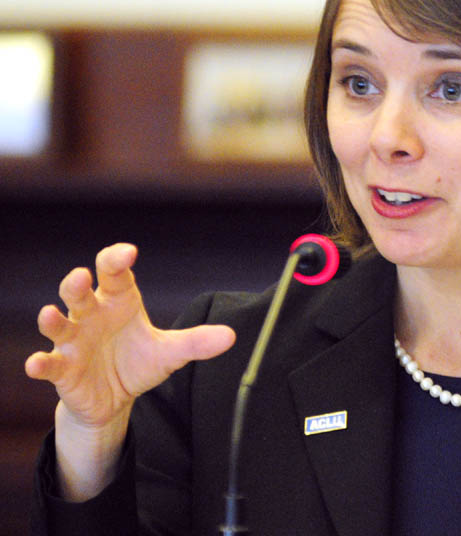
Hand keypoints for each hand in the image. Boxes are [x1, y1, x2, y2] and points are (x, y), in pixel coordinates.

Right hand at [25, 244, 235, 499]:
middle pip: (79, 291)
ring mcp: (73, 341)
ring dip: (53, 318)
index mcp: (119, 301)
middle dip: (77, 283)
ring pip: (58, 322)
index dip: (117, 259)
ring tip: (51, 313)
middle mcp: (92, 315)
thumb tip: (232, 336)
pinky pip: (47, 363)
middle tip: (82, 276)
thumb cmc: (138, 362)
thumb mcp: (170, 353)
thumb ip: (196, 342)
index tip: (128, 252)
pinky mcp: (62, 369)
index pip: (115, 272)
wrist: (114, 398)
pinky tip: (36, 363)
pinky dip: (40, 363)